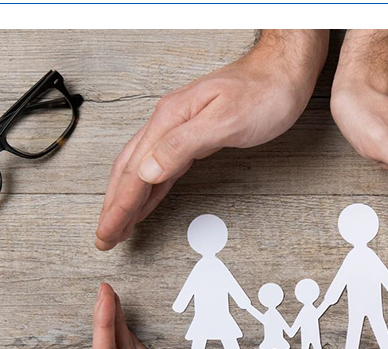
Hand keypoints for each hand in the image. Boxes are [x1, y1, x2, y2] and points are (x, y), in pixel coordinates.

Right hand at [95, 30, 328, 250]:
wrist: (283, 71)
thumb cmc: (264, 92)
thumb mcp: (225, 120)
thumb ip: (183, 146)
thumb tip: (147, 171)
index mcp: (169, 120)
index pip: (134, 172)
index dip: (118, 207)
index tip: (106, 232)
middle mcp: (167, 124)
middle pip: (128, 173)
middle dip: (113, 208)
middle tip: (104, 238)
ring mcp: (177, 131)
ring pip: (141, 173)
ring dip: (125, 202)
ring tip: (116, 227)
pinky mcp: (191, 139)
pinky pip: (160, 170)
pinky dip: (147, 192)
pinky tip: (143, 204)